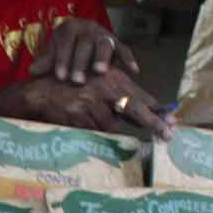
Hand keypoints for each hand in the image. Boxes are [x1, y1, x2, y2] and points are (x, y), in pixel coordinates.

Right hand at [5, 68, 171, 136]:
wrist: (40, 92)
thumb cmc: (73, 87)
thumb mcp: (98, 84)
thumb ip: (120, 97)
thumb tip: (147, 118)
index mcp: (112, 78)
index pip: (141, 96)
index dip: (157, 110)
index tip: (172, 121)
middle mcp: (104, 88)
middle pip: (135, 109)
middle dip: (154, 123)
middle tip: (169, 135)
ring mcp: (91, 103)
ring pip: (111, 125)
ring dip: (106, 125)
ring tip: (89, 114)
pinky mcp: (79, 116)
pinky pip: (94, 131)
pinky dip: (90, 129)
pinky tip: (79, 119)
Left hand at [34, 17, 138, 83]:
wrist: (79, 40)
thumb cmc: (63, 50)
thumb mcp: (52, 52)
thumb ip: (45, 61)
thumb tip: (33, 71)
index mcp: (69, 27)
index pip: (65, 42)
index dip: (62, 59)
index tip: (60, 76)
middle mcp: (88, 27)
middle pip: (85, 43)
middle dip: (80, 63)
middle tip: (77, 81)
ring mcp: (103, 34)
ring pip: (104, 44)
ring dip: (103, 59)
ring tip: (100, 72)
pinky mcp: (117, 43)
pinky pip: (124, 49)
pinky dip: (128, 59)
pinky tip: (133, 71)